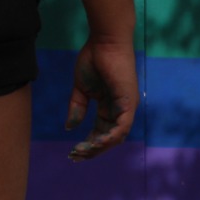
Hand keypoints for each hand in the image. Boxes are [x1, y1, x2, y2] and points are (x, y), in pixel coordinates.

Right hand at [66, 35, 138, 160]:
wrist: (104, 42)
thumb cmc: (93, 60)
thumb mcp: (81, 89)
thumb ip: (77, 108)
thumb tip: (70, 127)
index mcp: (108, 107)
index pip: (100, 132)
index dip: (87, 144)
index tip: (72, 153)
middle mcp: (119, 110)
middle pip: (108, 138)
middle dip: (92, 150)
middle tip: (75, 157)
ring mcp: (126, 108)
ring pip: (116, 137)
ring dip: (99, 147)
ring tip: (83, 151)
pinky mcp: (129, 103)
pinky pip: (122, 127)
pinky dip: (110, 137)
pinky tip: (96, 143)